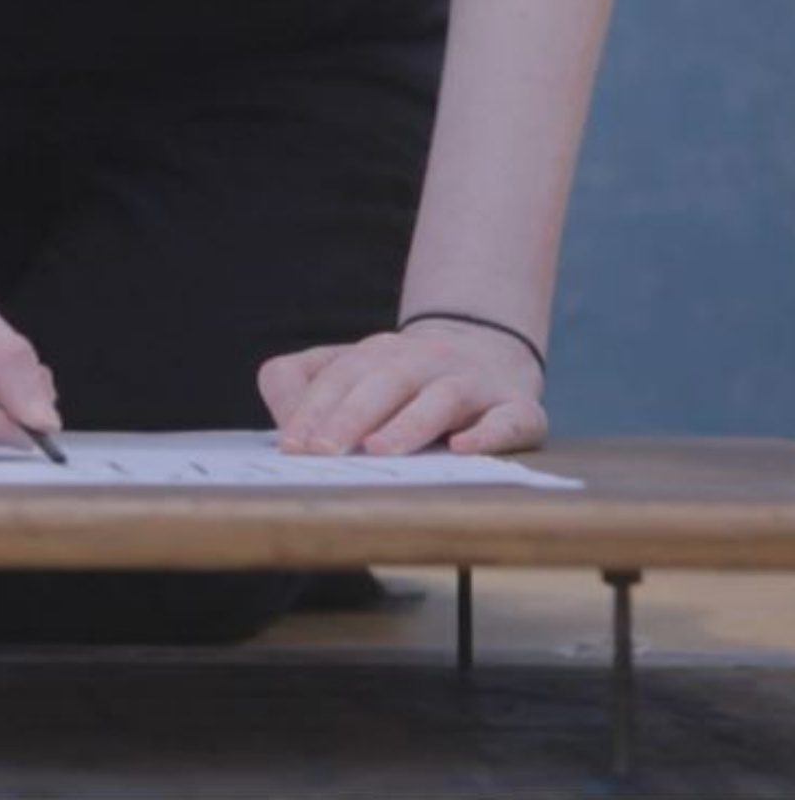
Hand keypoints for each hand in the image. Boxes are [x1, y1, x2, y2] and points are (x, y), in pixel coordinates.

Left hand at [256, 322, 546, 456]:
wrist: (487, 351)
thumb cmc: (401, 379)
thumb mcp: (350, 372)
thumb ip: (305, 387)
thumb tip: (285, 429)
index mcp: (377, 354)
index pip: (339, 378)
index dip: (313, 409)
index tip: (292, 445)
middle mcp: (424, 361)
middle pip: (384, 383)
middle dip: (350, 417)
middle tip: (324, 451)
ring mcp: (472, 381)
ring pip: (441, 399)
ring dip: (410, 424)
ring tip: (380, 450)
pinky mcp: (516, 407)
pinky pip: (507, 419)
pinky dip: (487, 434)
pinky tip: (464, 448)